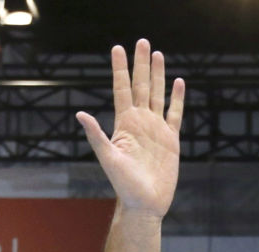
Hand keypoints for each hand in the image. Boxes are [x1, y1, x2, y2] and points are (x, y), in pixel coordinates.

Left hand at [76, 40, 184, 218]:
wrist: (145, 204)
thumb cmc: (124, 186)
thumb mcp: (108, 159)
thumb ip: (96, 136)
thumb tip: (80, 113)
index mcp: (124, 124)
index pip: (122, 89)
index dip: (120, 69)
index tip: (118, 49)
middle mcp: (140, 122)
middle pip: (141, 86)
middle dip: (141, 64)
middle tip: (142, 42)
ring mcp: (156, 129)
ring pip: (157, 95)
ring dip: (158, 75)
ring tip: (158, 54)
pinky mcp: (171, 140)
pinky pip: (175, 114)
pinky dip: (177, 98)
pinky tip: (178, 83)